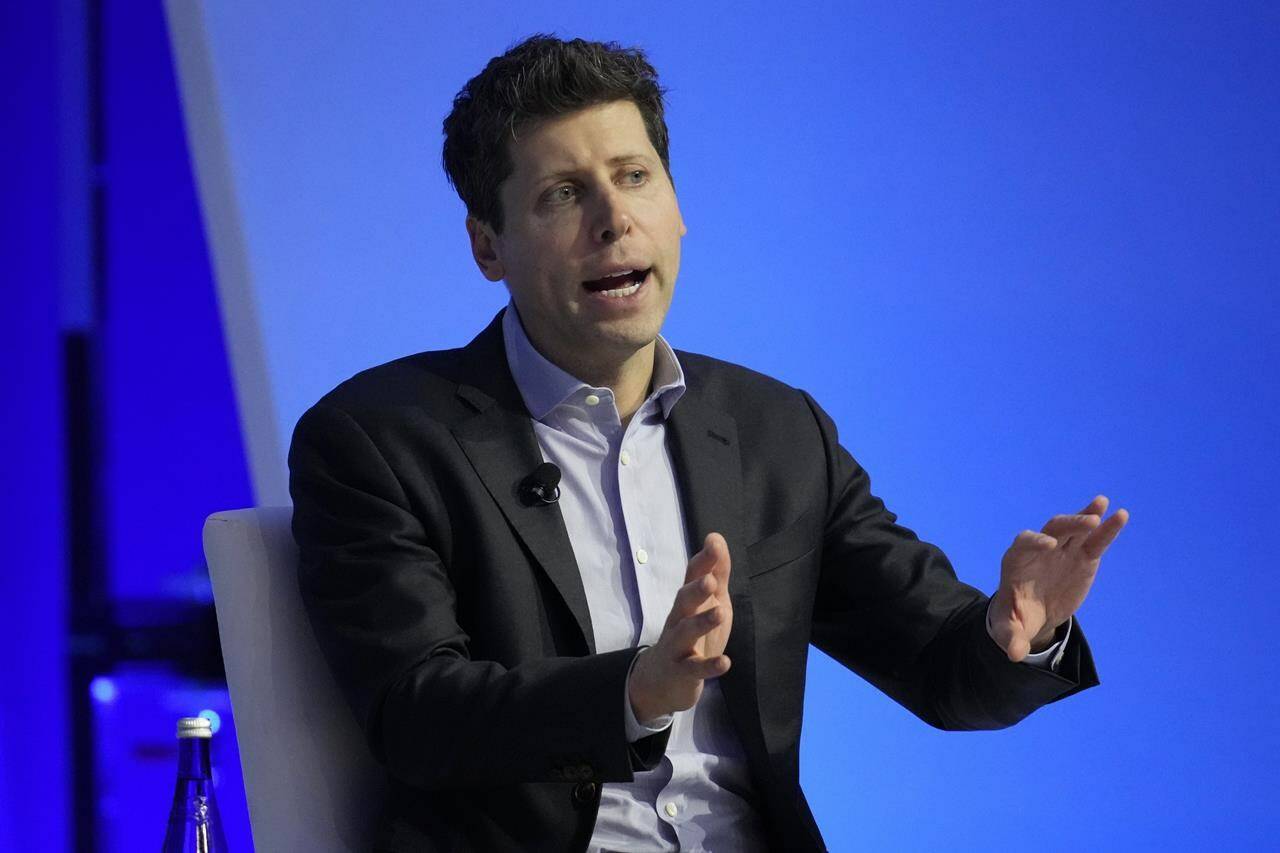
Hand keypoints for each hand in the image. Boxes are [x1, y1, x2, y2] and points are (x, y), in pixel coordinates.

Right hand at [628, 533, 733, 722]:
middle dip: (696, 590)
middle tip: (711, 580)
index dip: (704, 561)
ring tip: (720, 613)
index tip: (714, 543)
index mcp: (687, 601)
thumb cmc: (691, 633)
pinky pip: (694, 669)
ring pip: (685, 632)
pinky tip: (725, 662)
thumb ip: (716, 572)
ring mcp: (677, 646)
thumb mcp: (709, 601)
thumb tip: (716, 537)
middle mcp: (678, 619)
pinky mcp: (682, 671)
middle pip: (683, 601)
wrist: (662, 679)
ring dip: (702, 622)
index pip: (692, 577)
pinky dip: (709, 666)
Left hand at [989, 495, 1128, 661]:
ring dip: (1087, 516)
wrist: (1033, 613)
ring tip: (1103, 505)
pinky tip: (1121, 515)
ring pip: (1075, 529)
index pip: (1023, 544)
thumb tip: (1015, 654)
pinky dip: (1107, 528)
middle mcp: (1040, 549)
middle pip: (1052, 530)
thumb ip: (1011, 638)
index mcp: (1017, 562)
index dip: (1034, 542)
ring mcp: (1063, 550)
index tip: (1048, 545)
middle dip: (1068, 525)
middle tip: (1088, 523)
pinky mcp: (1082, 557)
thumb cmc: (1016, 617)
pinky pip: (1095, 540)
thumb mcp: (1010, 630)